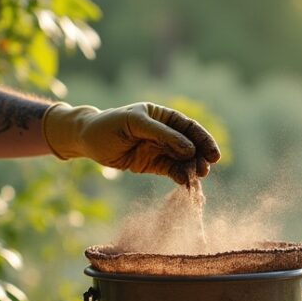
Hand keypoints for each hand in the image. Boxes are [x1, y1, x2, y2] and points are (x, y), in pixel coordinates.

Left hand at [42, 102, 220, 183]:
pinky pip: (172, 171)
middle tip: (205, 169)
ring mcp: (160, 149)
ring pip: (183, 160)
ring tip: (196, 178)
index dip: (203, 139)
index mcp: (163, 116)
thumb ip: (163, 134)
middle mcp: (165, 133)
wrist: (87, 140)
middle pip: (190, 145)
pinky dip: (180, 177)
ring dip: (191, 169)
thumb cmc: (109, 124)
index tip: (213, 154)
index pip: (189, 127)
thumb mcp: (135, 123)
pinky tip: (184, 184)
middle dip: (200, 157)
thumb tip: (189, 149)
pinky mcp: (153, 165)